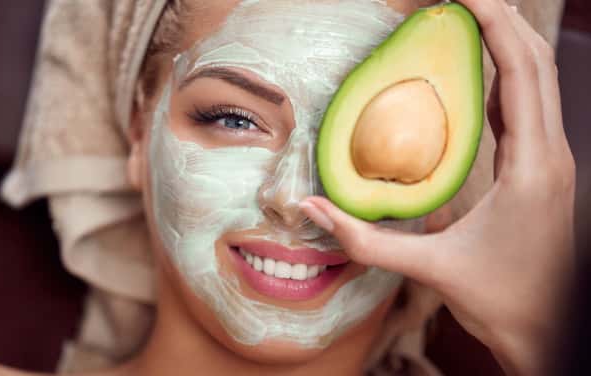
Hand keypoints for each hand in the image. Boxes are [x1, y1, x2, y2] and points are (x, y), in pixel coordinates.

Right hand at [300, 1, 574, 373]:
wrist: (546, 329)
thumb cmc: (498, 301)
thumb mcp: (428, 270)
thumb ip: (364, 241)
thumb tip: (311, 209)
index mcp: (531, 168)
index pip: (521, 74)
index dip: (496, 27)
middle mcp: (551, 155)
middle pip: (537, 64)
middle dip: (504, 21)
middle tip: (461, 1)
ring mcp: (552, 160)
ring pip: (539, 82)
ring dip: (508, 44)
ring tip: (470, 20)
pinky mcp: (543, 169)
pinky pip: (529, 106)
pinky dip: (507, 77)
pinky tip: (478, 73)